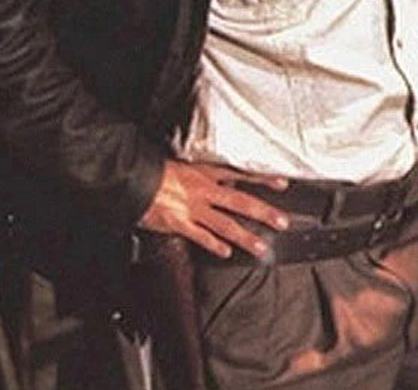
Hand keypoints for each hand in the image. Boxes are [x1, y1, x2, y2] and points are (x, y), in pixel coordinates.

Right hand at [138, 160, 289, 259]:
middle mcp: (205, 190)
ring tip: (261, 248)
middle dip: (263, 213)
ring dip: (245, 237)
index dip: (263, 179)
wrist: (135, 179)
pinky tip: (226, 253)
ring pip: (225, 224)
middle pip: (241, 202)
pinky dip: (214, 245)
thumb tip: (227, 179)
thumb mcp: (189, 165)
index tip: (282, 183)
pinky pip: (201, 237)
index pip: (242, 174)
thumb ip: (208, 174)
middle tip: (282, 222)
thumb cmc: (160, 171)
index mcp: (207, 172)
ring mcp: (194, 208)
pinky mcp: (180, 223)